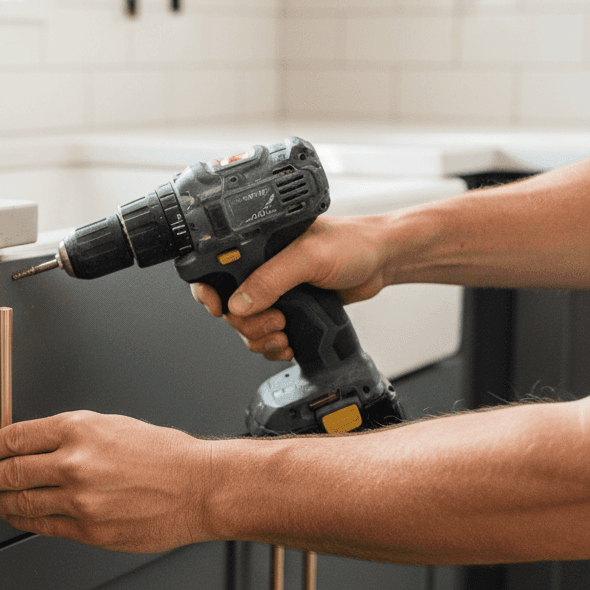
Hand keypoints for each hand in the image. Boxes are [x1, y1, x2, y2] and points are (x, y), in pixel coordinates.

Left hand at [0, 410, 216, 553]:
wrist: (198, 487)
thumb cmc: (162, 455)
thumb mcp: (111, 426)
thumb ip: (68, 436)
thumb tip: (29, 446)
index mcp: (78, 430)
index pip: (12, 438)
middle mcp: (75, 463)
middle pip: (7, 471)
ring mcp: (80, 500)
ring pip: (20, 502)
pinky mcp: (89, 529)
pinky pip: (42, 526)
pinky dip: (20, 520)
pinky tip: (11, 516)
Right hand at [190, 214, 392, 360]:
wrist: (382, 262)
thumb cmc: (351, 244)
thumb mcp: (308, 257)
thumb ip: (271, 278)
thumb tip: (238, 303)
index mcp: (256, 246)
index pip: (215, 270)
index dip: (207, 292)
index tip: (217, 308)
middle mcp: (261, 269)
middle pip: (229, 308)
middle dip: (248, 324)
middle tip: (275, 321)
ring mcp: (273, 292)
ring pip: (246, 326)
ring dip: (260, 338)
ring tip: (283, 334)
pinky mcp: (288, 310)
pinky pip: (265, 336)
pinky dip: (272, 346)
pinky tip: (288, 344)